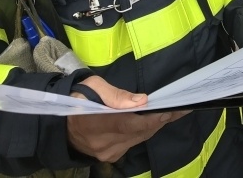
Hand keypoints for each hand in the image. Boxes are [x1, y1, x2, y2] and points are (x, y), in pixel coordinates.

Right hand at [68, 75, 187, 161]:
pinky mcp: (110, 156)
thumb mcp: (93, 86)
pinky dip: (144, 131)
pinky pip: (133, 143)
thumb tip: (142, 100)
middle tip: (181, 107)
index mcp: (97, 123)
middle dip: (161, 119)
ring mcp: (107, 152)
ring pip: (139, 138)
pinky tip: (153, 120)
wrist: (61, 125)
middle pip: (140, 132)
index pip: (132, 124)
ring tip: (172, 112)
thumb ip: (116, 95)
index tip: (172, 109)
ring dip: (155, 125)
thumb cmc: (78, 98)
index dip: (154, 118)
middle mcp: (104, 143)